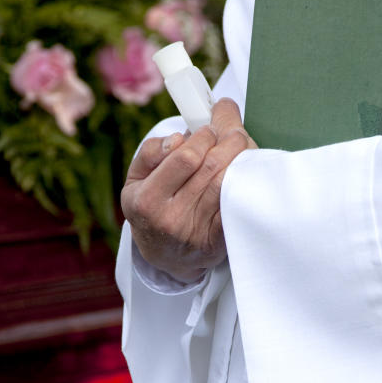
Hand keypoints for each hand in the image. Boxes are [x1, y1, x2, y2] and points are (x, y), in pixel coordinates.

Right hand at [121, 99, 257, 282]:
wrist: (165, 255)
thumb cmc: (151, 206)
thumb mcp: (136, 180)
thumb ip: (151, 153)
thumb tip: (178, 139)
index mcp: (148, 200)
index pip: (185, 158)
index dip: (204, 136)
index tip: (209, 127)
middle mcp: (172, 218)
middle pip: (212, 167)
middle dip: (230, 139)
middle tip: (234, 130)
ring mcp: (197, 232)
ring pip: (228, 184)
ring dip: (243, 157)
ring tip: (242, 144)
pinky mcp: (218, 241)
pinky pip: (236, 205)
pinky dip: (245, 182)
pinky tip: (245, 170)